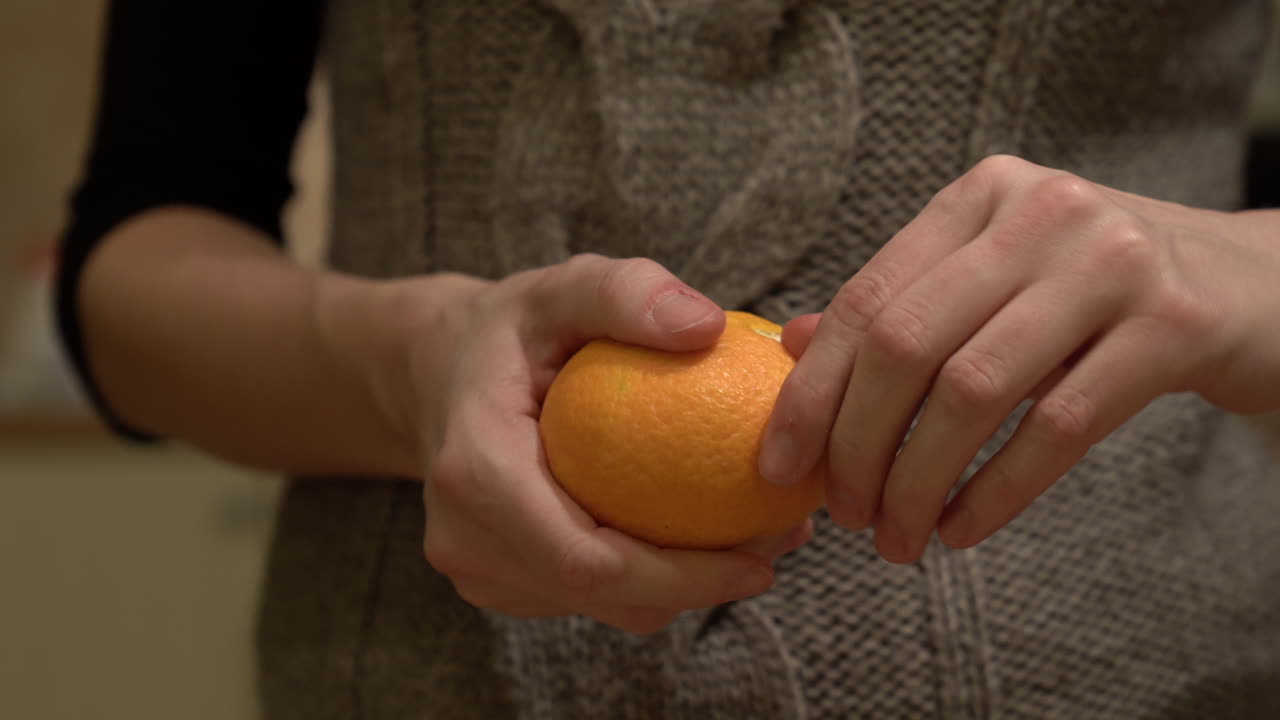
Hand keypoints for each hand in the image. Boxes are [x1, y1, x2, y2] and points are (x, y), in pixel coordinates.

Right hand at [385, 255, 810, 632]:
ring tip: (758, 534)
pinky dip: (653, 577)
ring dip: (686, 586)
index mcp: (476, 473)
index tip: (760, 560)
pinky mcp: (501, 581)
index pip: (588, 561)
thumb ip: (626, 292)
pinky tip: (705, 533)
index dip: (681, 579)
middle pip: (604, 597)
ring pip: (603, 607)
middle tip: (781, 538)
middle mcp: (467, 539)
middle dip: (703, 586)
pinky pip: (591, 597)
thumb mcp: (561, 287)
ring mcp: (479, 569)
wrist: (438, 369)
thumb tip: (708, 328)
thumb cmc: (509, 328)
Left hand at [759, 155, 1279, 563]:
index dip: (811, 392)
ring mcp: (1111, 261)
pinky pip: (1057, 428)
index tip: (780, 466)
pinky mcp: (1173, 324)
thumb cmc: (1097, 294)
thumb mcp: (996, 282)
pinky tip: (964, 530)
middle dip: (858, 447)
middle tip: (846, 516)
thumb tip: (793, 348)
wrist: (1255, 287)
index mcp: (980, 196)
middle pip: (907, 346)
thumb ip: (901, 305)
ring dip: (919, 481)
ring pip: (974, 391)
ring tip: (899, 538)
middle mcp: (1040, 212)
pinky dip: (996, 493)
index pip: (867, 299)